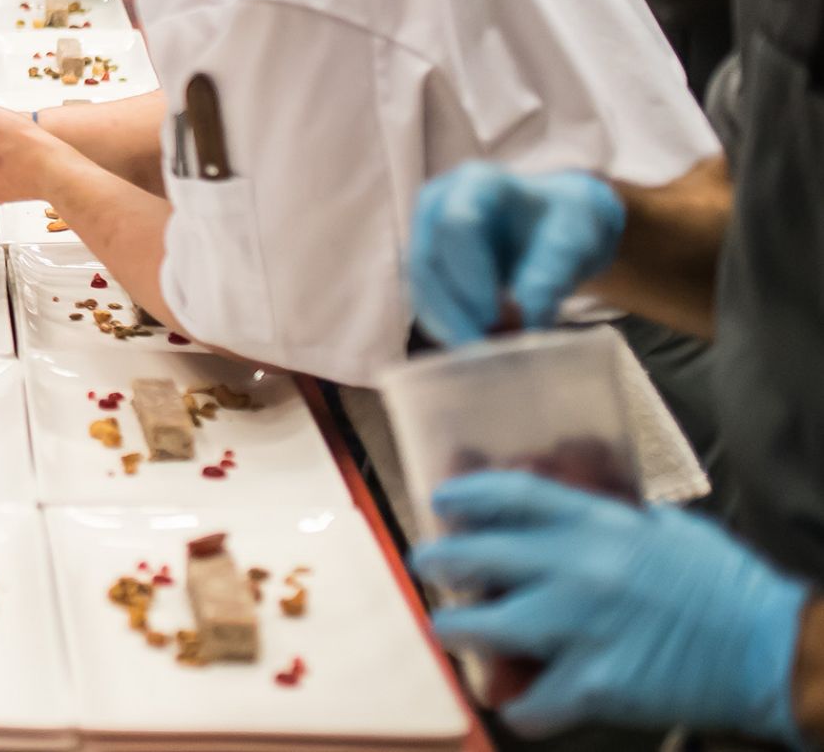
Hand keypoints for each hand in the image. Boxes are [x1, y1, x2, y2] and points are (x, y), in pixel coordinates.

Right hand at [408, 165, 623, 344]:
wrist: (555, 224)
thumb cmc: (566, 222)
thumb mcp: (574, 240)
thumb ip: (552, 274)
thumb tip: (529, 322)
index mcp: (476, 183)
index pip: (457, 225)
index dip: (471, 275)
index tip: (498, 318)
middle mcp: (438, 203)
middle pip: (428, 262)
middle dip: (455, 310)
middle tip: (488, 347)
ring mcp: (426, 233)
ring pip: (420, 287)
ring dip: (450, 324)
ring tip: (489, 347)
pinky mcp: (426, 265)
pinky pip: (425, 300)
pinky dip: (449, 327)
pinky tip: (479, 341)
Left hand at [413, 471, 805, 742]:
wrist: (772, 649)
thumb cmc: (725, 586)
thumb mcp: (668, 529)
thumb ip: (615, 517)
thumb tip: (581, 501)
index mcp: (598, 524)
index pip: (510, 495)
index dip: (465, 494)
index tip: (441, 500)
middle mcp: (577, 569)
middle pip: (475, 556)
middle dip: (438, 561)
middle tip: (428, 565)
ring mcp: (580, 627)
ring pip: (482, 628)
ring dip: (457, 632)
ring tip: (451, 632)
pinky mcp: (594, 684)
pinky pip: (530, 702)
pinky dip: (520, 707)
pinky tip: (519, 702)